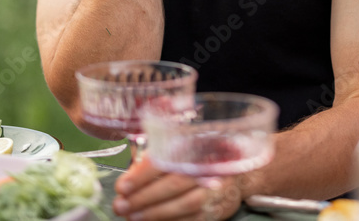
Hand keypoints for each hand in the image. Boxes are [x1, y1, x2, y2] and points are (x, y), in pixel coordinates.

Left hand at [113, 155, 243, 220]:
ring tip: (132, 216)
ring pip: (184, 204)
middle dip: (144, 197)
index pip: (169, 158)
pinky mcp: (218, 209)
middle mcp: (210, 165)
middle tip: (122, 205)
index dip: (143, 174)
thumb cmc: (201, 160)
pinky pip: (192, 219)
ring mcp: (216, 189)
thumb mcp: (182, 150)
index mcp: (198, 145)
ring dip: (154, 213)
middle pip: (175, 184)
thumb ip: (158, 158)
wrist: (237, 176)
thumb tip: (130, 173)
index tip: (123, 185)